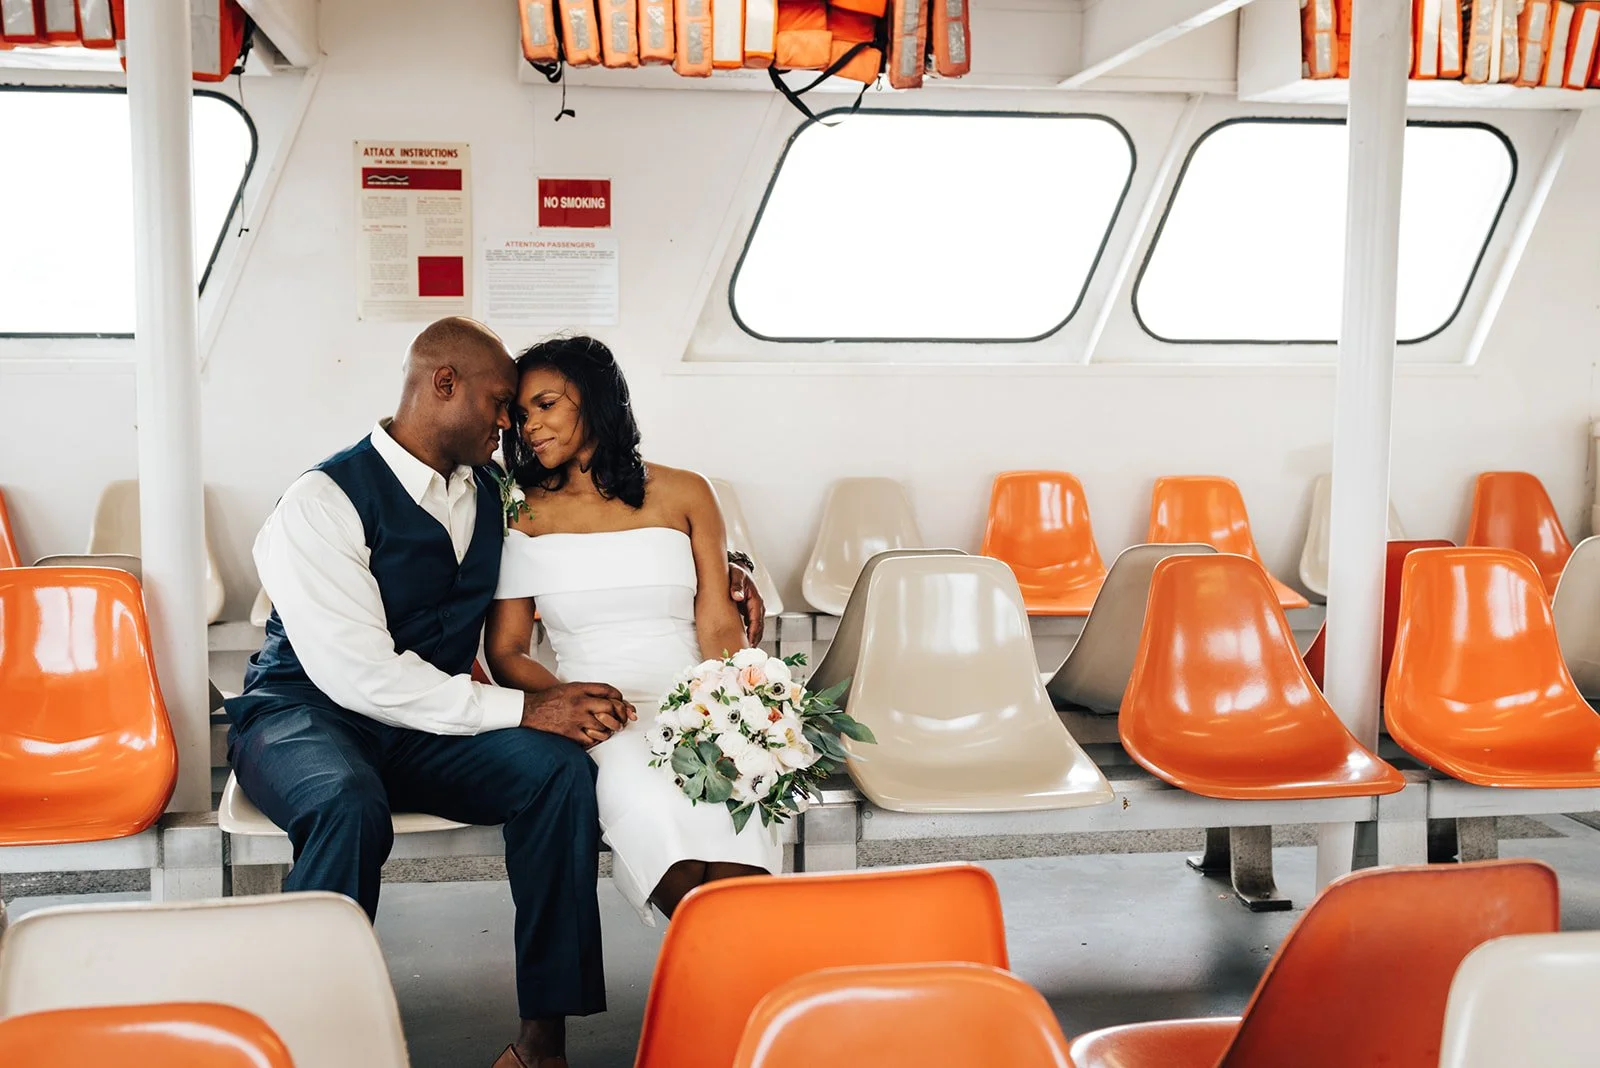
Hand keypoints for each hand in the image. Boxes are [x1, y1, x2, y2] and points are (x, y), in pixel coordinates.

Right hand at [522, 682, 636, 747]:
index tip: (620, 701)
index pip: (607, 690)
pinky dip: (597, 738)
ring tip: (608, 728)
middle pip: (610, 708)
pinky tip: (596, 736)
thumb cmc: (550, 699)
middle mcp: (580, 703)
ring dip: (609, 728)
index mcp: (580, 690)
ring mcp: (576, 719)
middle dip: (618, 714)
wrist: (530, 710)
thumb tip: (608, 696)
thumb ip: (589, 690)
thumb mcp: (571, 688)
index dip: (618, 696)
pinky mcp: (571, 733)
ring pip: (604, 726)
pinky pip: (592, 739)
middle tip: (620, 718)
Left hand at [729, 563, 765, 645]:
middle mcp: (758, 607)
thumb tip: (737, 596)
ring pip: (756, 629)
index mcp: (756, 600)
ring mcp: (754, 611)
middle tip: (746, 653)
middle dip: (754, 641)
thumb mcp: (736, 575)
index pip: (756, 620)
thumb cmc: (737, 572)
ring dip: (752, 640)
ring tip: (744, 652)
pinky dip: (748, 635)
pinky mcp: (749, 613)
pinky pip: (750, 626)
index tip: (749, 643)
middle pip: (759, 628)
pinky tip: (741, 643)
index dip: (753, 633)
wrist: (737, 569)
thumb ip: (736, 585)